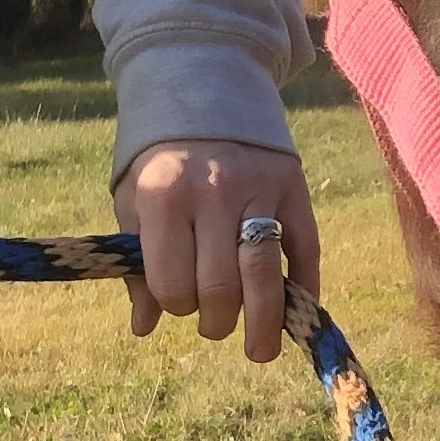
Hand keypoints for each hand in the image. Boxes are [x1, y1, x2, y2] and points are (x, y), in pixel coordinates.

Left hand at [112, 139, 320, 365]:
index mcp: (163, 197)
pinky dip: (304, 288)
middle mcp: (213, 194)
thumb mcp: (133, 201)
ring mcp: (258, 190)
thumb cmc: (160, 159)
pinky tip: (296, 315)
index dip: (175, 306)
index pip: (173, 282)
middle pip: (220, 286)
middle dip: (215, 321)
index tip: (177, 304)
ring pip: (263, 275)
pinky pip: (306, 250)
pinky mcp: (293, 189)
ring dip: (262, 324)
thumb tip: (144, 328)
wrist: (204, 88)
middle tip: (212, 324)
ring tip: (258, 352)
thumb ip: (138, 264)